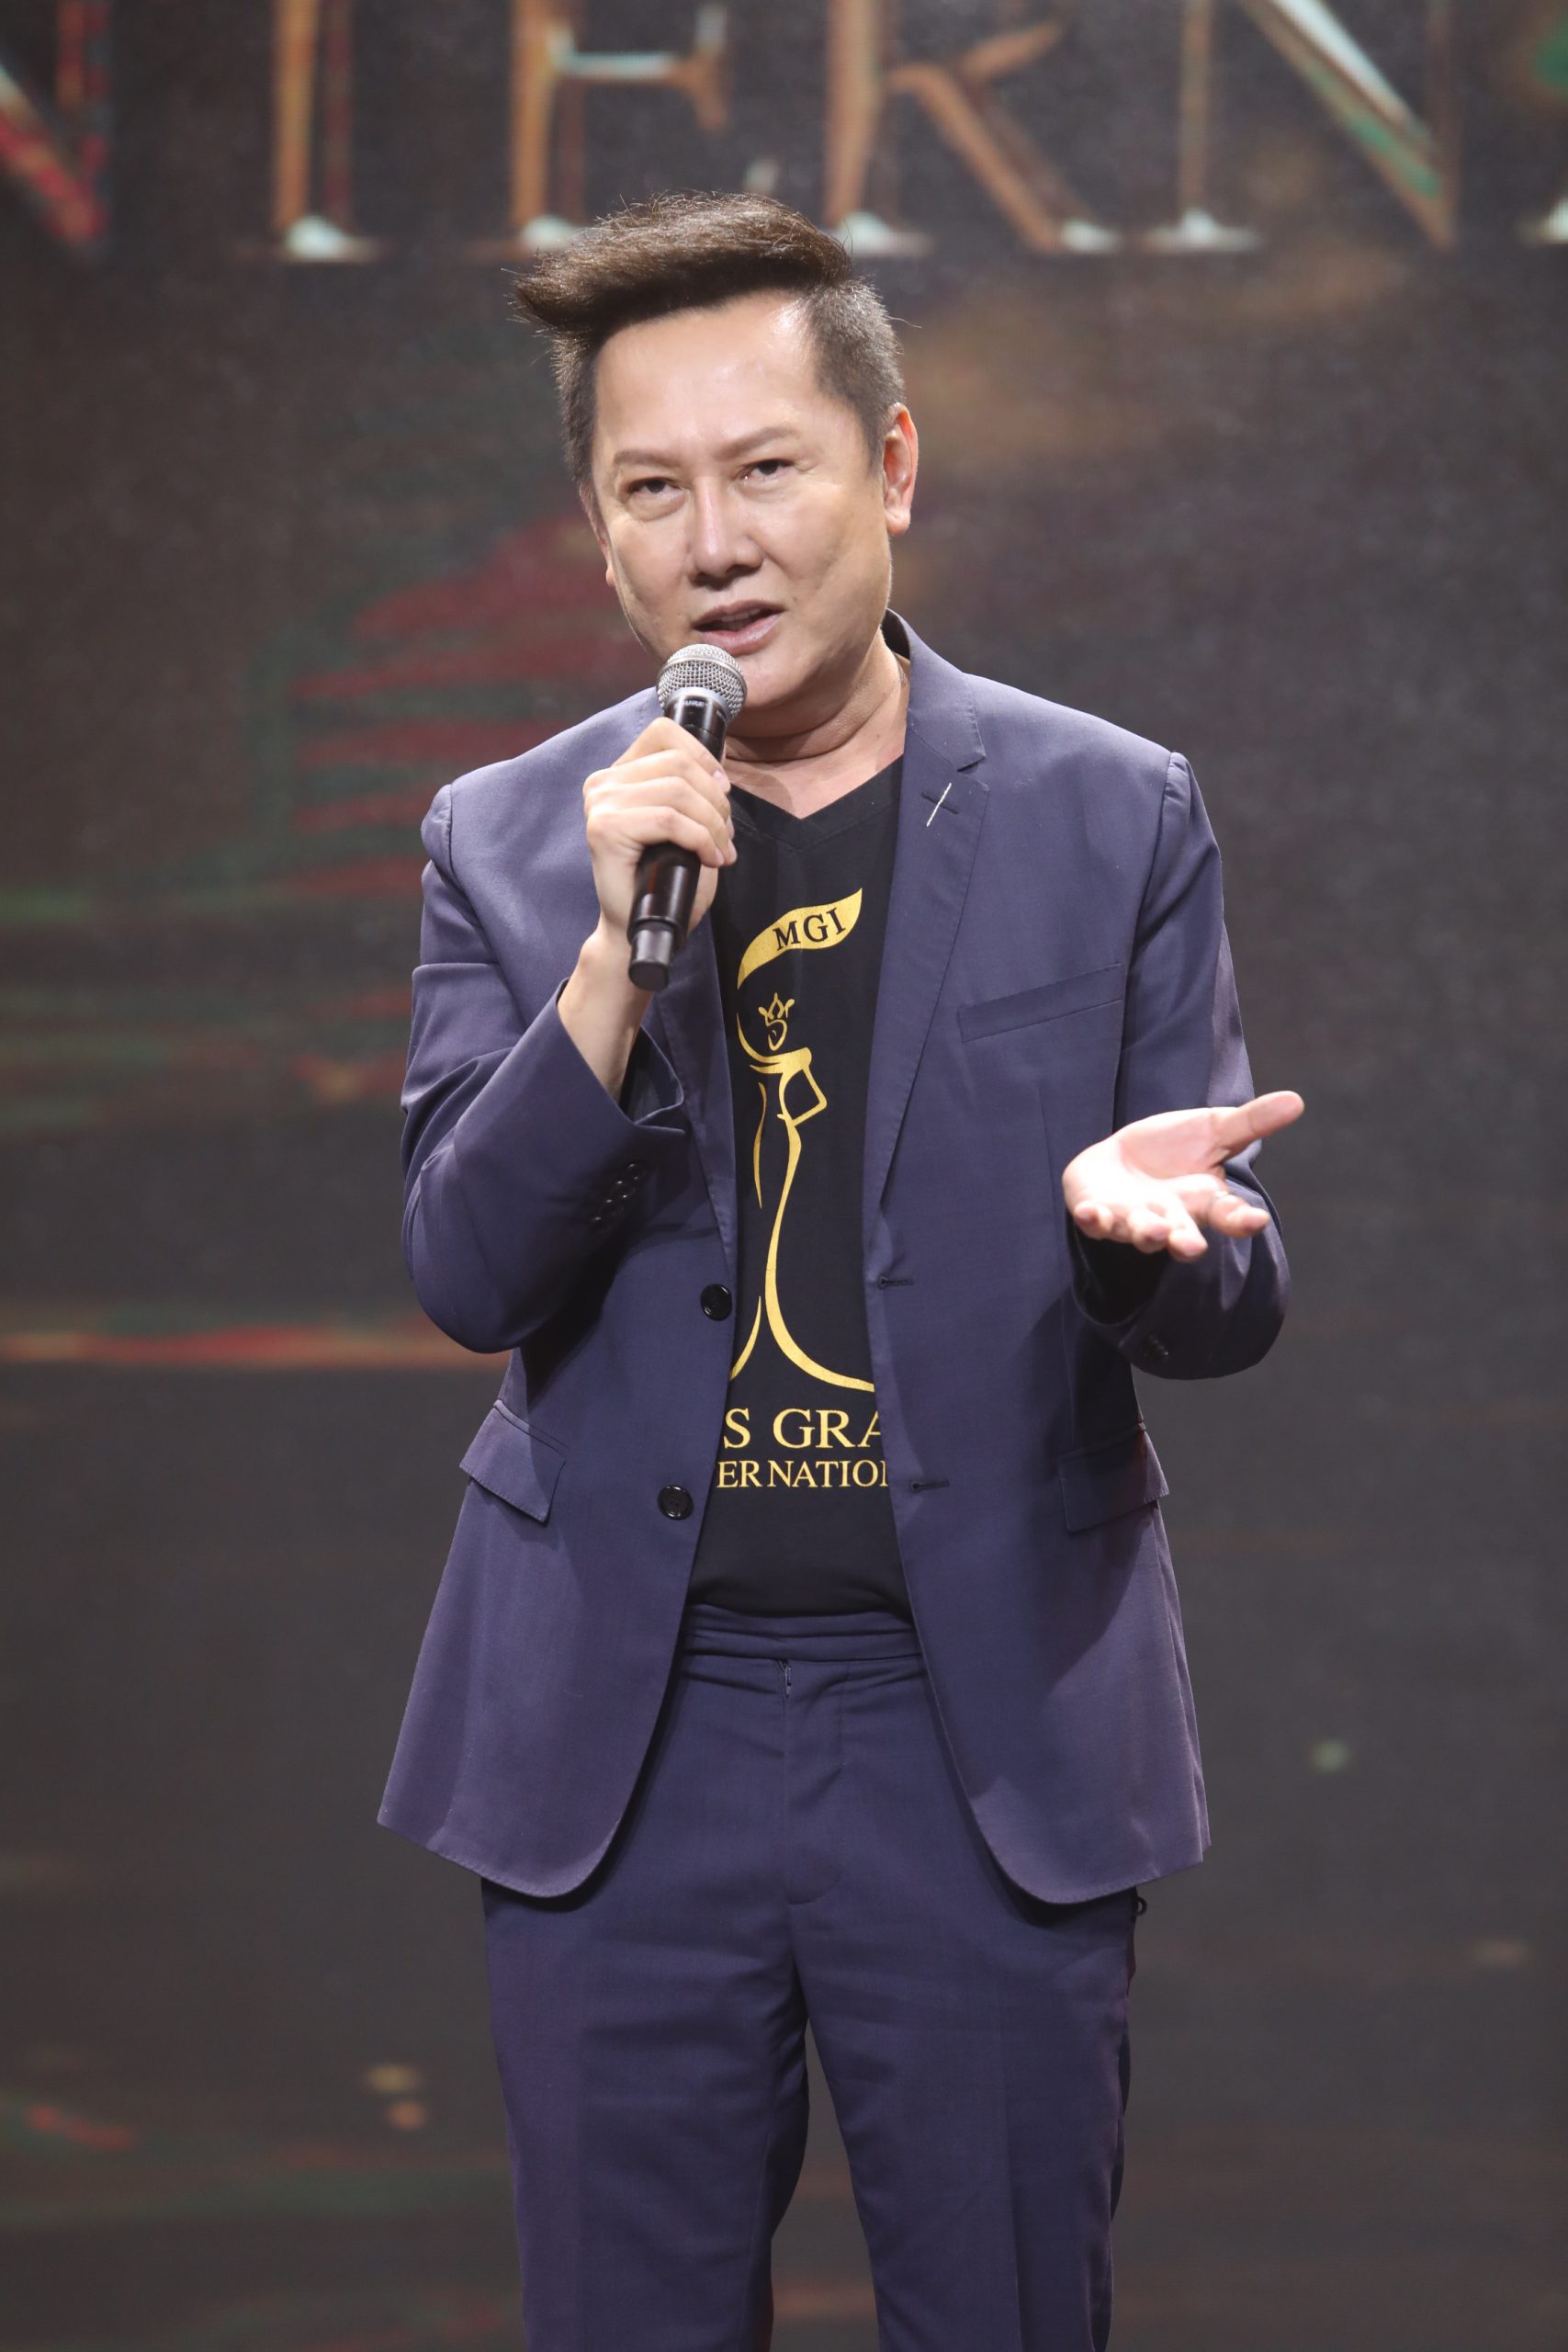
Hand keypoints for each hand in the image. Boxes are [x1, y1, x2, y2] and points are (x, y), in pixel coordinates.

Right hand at [582, 715, 736, 944]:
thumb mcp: (687, 820)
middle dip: (716, 800)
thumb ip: (695, 785)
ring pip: (677, 791)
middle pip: (678, 764)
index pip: (665, 733)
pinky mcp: (604, 828)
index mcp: (620, 773)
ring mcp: (600, 804)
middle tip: (726, 835)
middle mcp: (603, 782)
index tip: (723, 792)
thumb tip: (721, 753)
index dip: (704, 757)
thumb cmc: (666, 879)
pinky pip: (669, 820)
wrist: (640, 927)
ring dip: (712, 823)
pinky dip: (701, 839)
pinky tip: (709, 859)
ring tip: (720, 851)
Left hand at [1063, 1091, 1304, 1259]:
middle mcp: (1170, 1218)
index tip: (1254, 1222)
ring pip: (1140, 1234)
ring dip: (1145, 1234)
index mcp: (1203, 1201)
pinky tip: (1089, 1214)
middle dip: (1185, 1242)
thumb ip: (1251, 1122)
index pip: (1228, 1215)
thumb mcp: (1214, 1130)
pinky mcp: (1098, 1215)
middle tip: (1192, 1246)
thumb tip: (1297, 1100)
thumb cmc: (1174, 1149)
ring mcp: (1133, 1221)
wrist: (1120, 1161)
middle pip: (1182, 1237)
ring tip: (1153, 1230)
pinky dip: (1093, 1220)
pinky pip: (1095, 1223)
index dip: (1241, 1220)